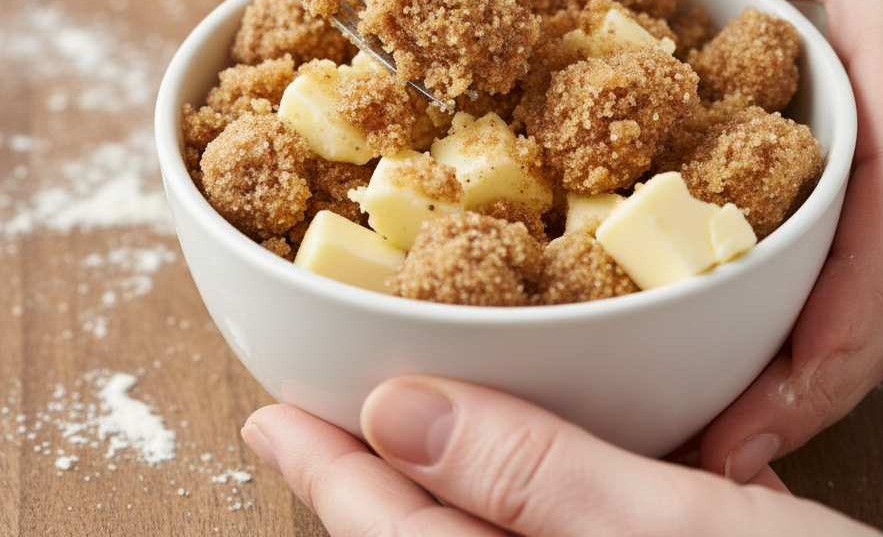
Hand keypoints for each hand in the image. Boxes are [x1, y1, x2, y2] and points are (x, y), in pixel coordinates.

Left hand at [242, 378, 882, 535]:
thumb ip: (533, 482)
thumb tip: (400, 414)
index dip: (323, 472)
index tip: (267, 412)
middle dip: (365, 483)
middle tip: (313, 413)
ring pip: (489, 535)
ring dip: (442, 481)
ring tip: (400, 422)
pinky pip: (561, 530)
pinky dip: (526, 491)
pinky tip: (531, 448)